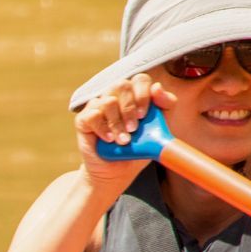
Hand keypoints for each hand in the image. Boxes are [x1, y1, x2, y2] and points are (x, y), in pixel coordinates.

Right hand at [75, 74, 172, 200]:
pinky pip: (92, 115)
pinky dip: (103, 128)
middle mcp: (115, 96)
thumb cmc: (139, 148)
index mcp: (135, 94)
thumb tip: (158, 88)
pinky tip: (109, 140)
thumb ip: (166, 106)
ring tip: (123, 140)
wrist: (118, 171)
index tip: (144, 115)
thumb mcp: (159, 129)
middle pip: (121, 85)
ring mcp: (98, 106)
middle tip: (134, 128)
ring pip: (107, 101)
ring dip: (117, 123)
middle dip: (130, 108)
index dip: (143, 94)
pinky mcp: (84, 120)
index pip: (140, 80)